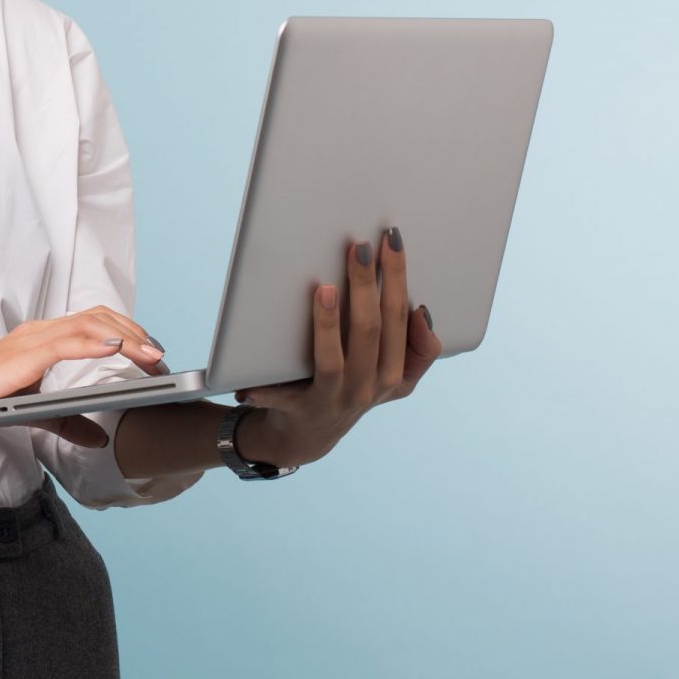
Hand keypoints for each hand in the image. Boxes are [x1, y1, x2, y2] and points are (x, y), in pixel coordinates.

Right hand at [0, 308, 170, 448]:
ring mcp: (33, 338)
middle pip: (99, 318)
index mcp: (44, 338)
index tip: (152, 354)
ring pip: (89, 325)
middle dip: (135, 334)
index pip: (94, 322)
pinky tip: (116, 351)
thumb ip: (69, 422)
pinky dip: (95, 343)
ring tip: (150, 357)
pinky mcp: (26, 353)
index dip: (127, 333)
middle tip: (160, 358)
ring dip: (125, 338)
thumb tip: (101, 440)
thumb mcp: (37, 413)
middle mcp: (41, 330)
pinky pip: (67, 341)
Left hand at [234, 227, 443, 467]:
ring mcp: (336, 400)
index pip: (402, 320)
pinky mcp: (301, 411)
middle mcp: (371, 388)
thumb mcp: (391, 377)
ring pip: (337, 360)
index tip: (391, 242)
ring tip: (324, 289)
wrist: (307, 436)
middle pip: (374, 331)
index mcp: (396, 374)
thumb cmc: (347, 387)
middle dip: (370, 284)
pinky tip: (256, 374)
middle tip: (360, 247)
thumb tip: (421, 311)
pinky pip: (285, 396)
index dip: (400, 280)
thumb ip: (415, 351)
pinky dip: (269, 388)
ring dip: (330, 324)